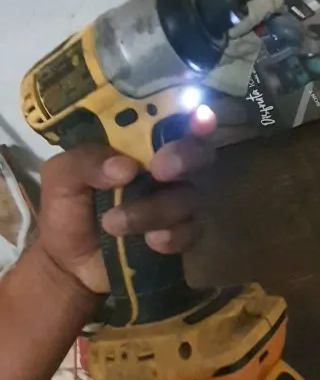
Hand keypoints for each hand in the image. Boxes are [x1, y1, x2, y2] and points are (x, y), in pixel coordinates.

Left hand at [37, 110, 215, 294]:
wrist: (69, 265)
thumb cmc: (67, 210)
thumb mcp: (61, 177)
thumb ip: (85, 161)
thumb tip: (125, 167)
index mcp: (138, 145)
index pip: (172, 119)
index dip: (192, 114)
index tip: (197, 116)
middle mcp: (165, 168)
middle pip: (198, 152)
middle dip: (185, 156)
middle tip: (159, 170)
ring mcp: (176, 202)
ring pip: (187, 196)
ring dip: (153, 209)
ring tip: (113, 223)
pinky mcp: (181, 235)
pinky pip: (191, 231)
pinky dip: (171, 236)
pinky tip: (150, 242)